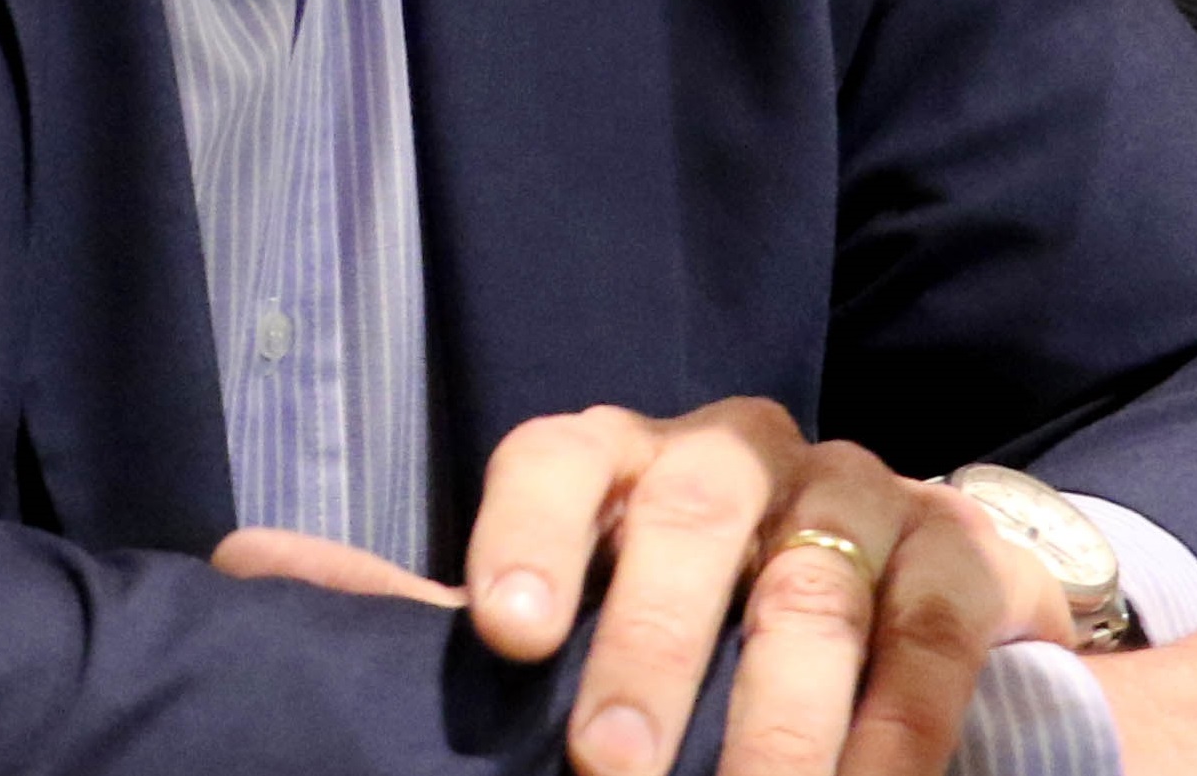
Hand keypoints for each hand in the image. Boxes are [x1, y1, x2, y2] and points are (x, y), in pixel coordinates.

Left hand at [217, 398, 1067, 775]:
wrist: (893, 602)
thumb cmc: (689, 623)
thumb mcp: (560, 613)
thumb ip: (420, 615)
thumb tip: (239, 568)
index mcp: (628, 460)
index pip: (561, 454)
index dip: (530, 534)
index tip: (505, 637)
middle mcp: (741, 453)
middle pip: (694, 513)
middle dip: (654, 643)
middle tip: (610, 768)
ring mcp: (858, 491)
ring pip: (815, 578)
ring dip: (780, 711)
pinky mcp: (958, 553)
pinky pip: (932, 625)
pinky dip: (899, 721)